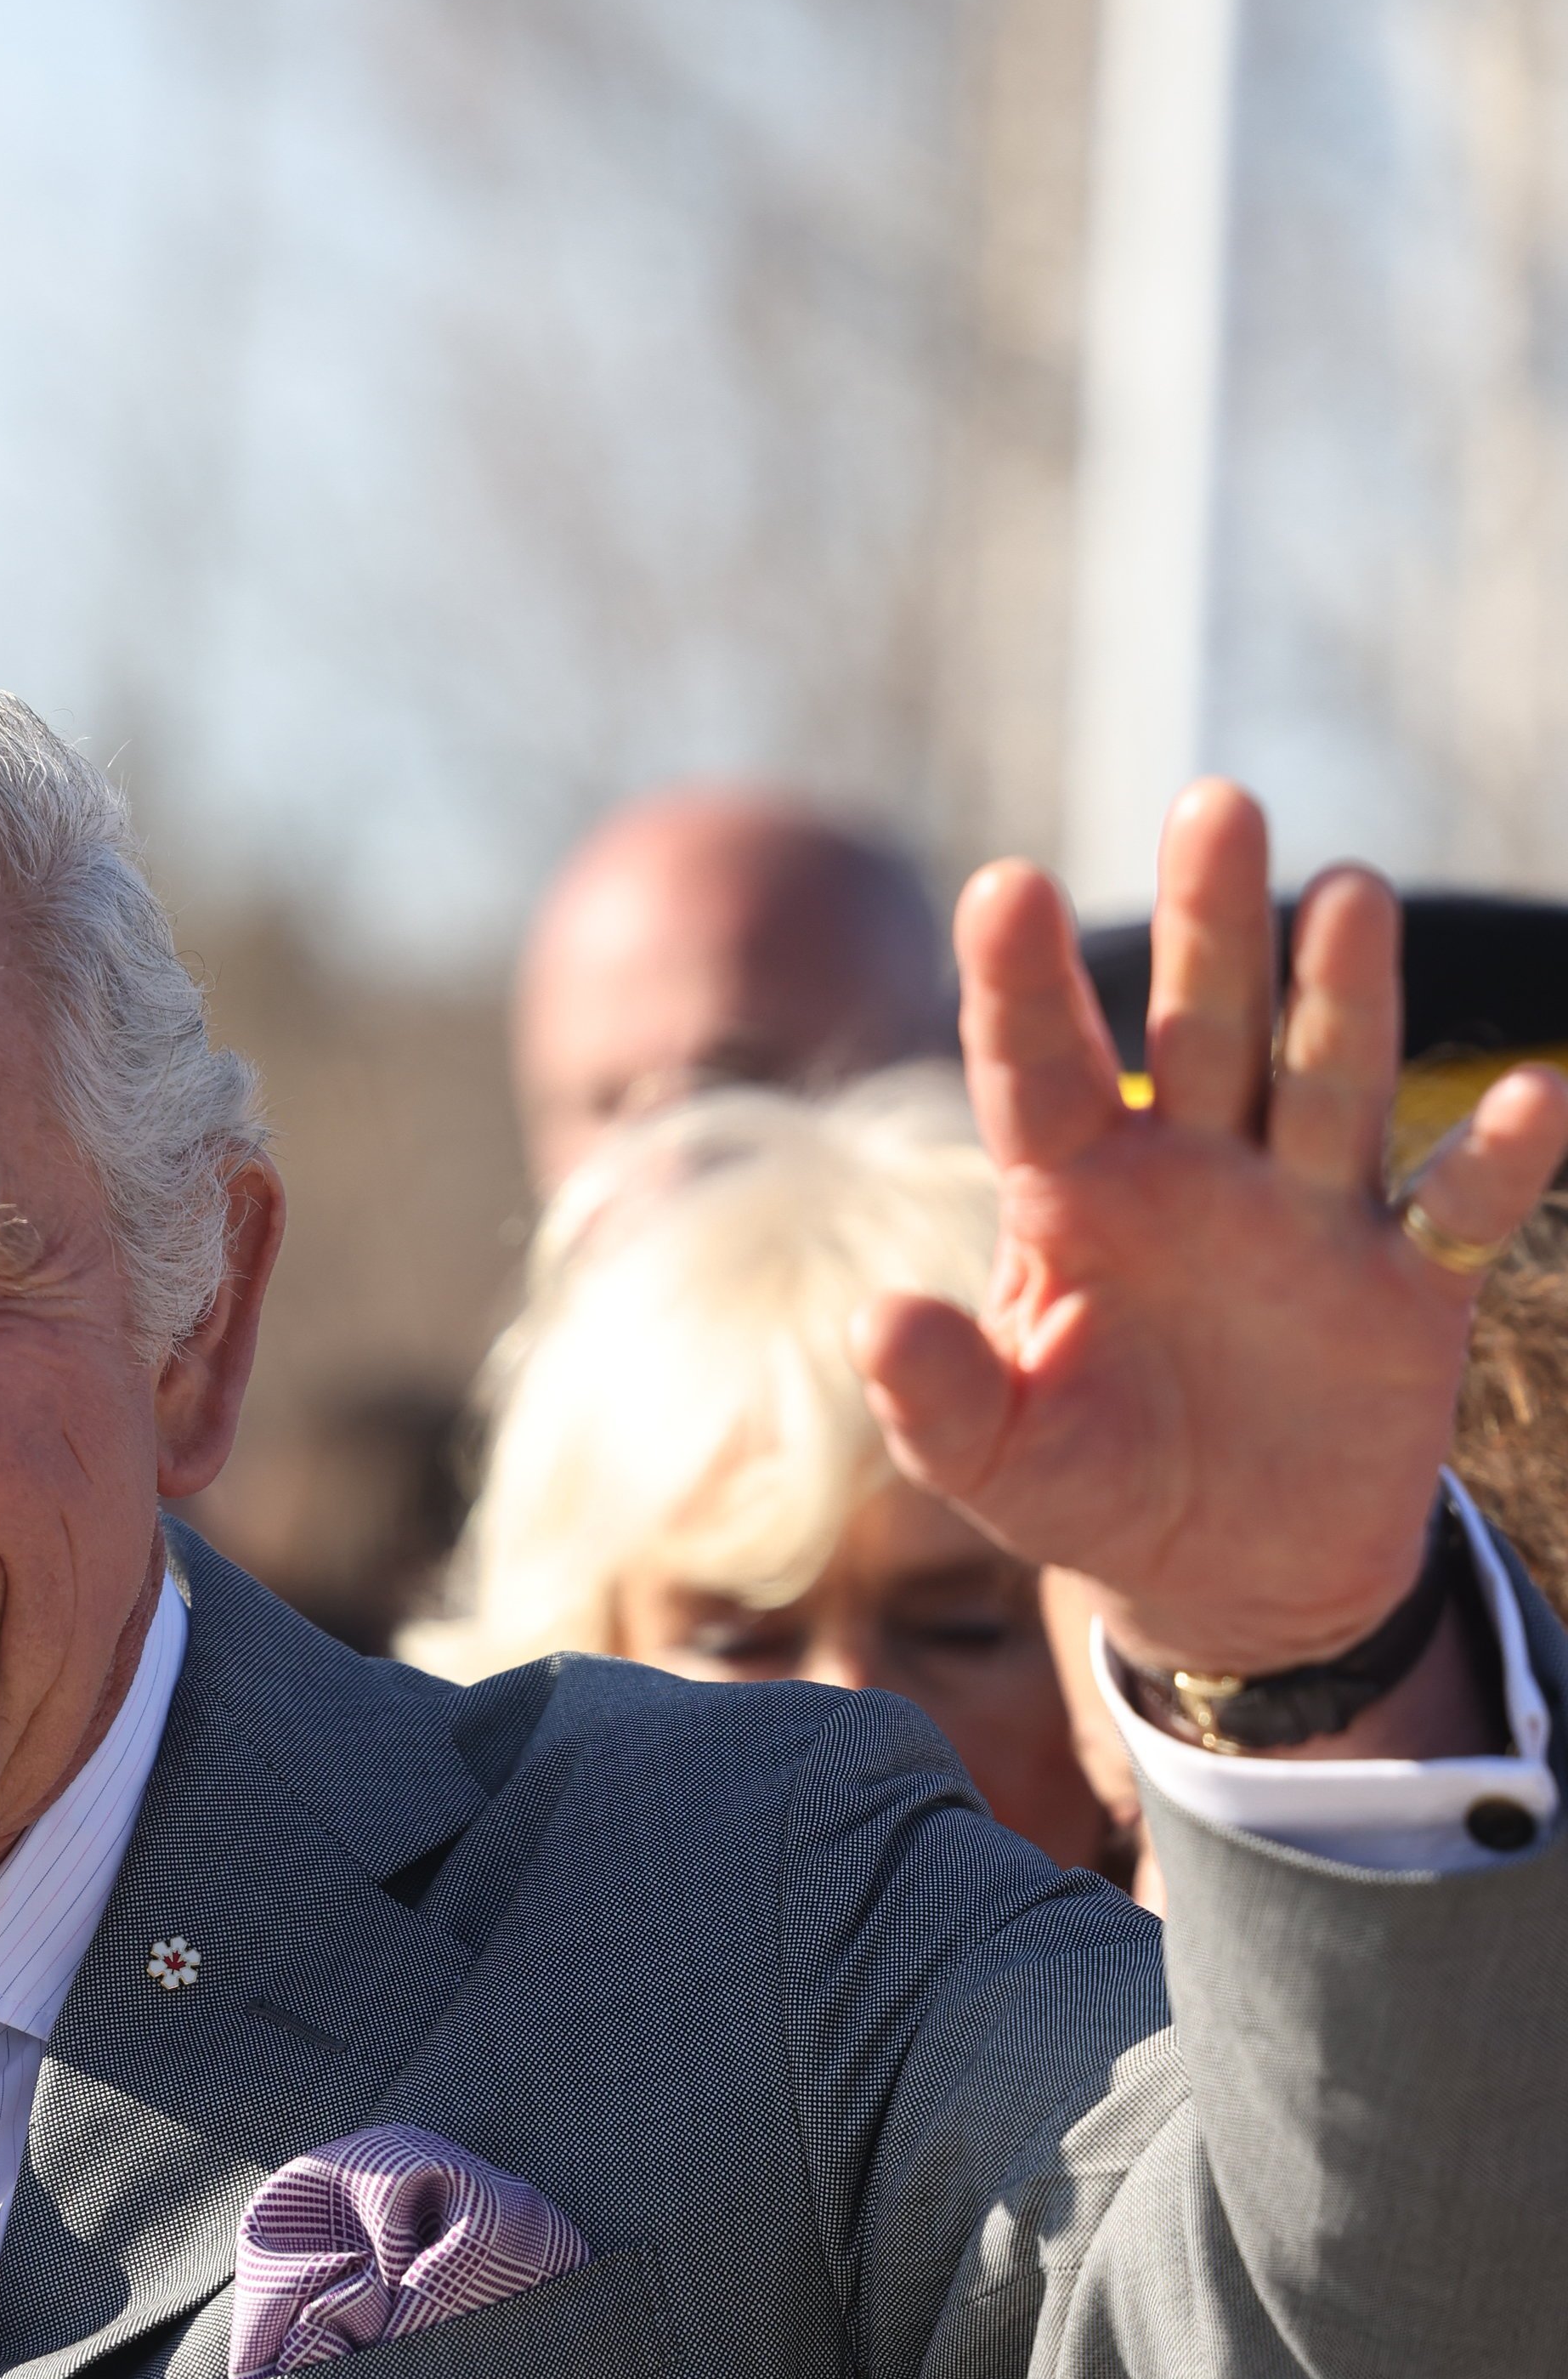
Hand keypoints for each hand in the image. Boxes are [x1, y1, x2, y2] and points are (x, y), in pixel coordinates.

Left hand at [856, 782, 1567, 1701]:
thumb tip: (875, 1324)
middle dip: (1211, 923)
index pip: (1040, 1071)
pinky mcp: (1413, 1285)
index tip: (1001, 886)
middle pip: (1202, 1027)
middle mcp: (1201, 1169)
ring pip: (1326, 1080)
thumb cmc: (1092, 1487)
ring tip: (1347, 897)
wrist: (1229, 1574)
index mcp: (1080, 1192)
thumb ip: (938, 1399)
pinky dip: (1497, 1162)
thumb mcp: (998, 1463)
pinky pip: (1458, 1212)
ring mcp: (1314, 1213)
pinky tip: (1532, 1098)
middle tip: (1217, 804)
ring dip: (1341, 996)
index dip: (1020, 984)